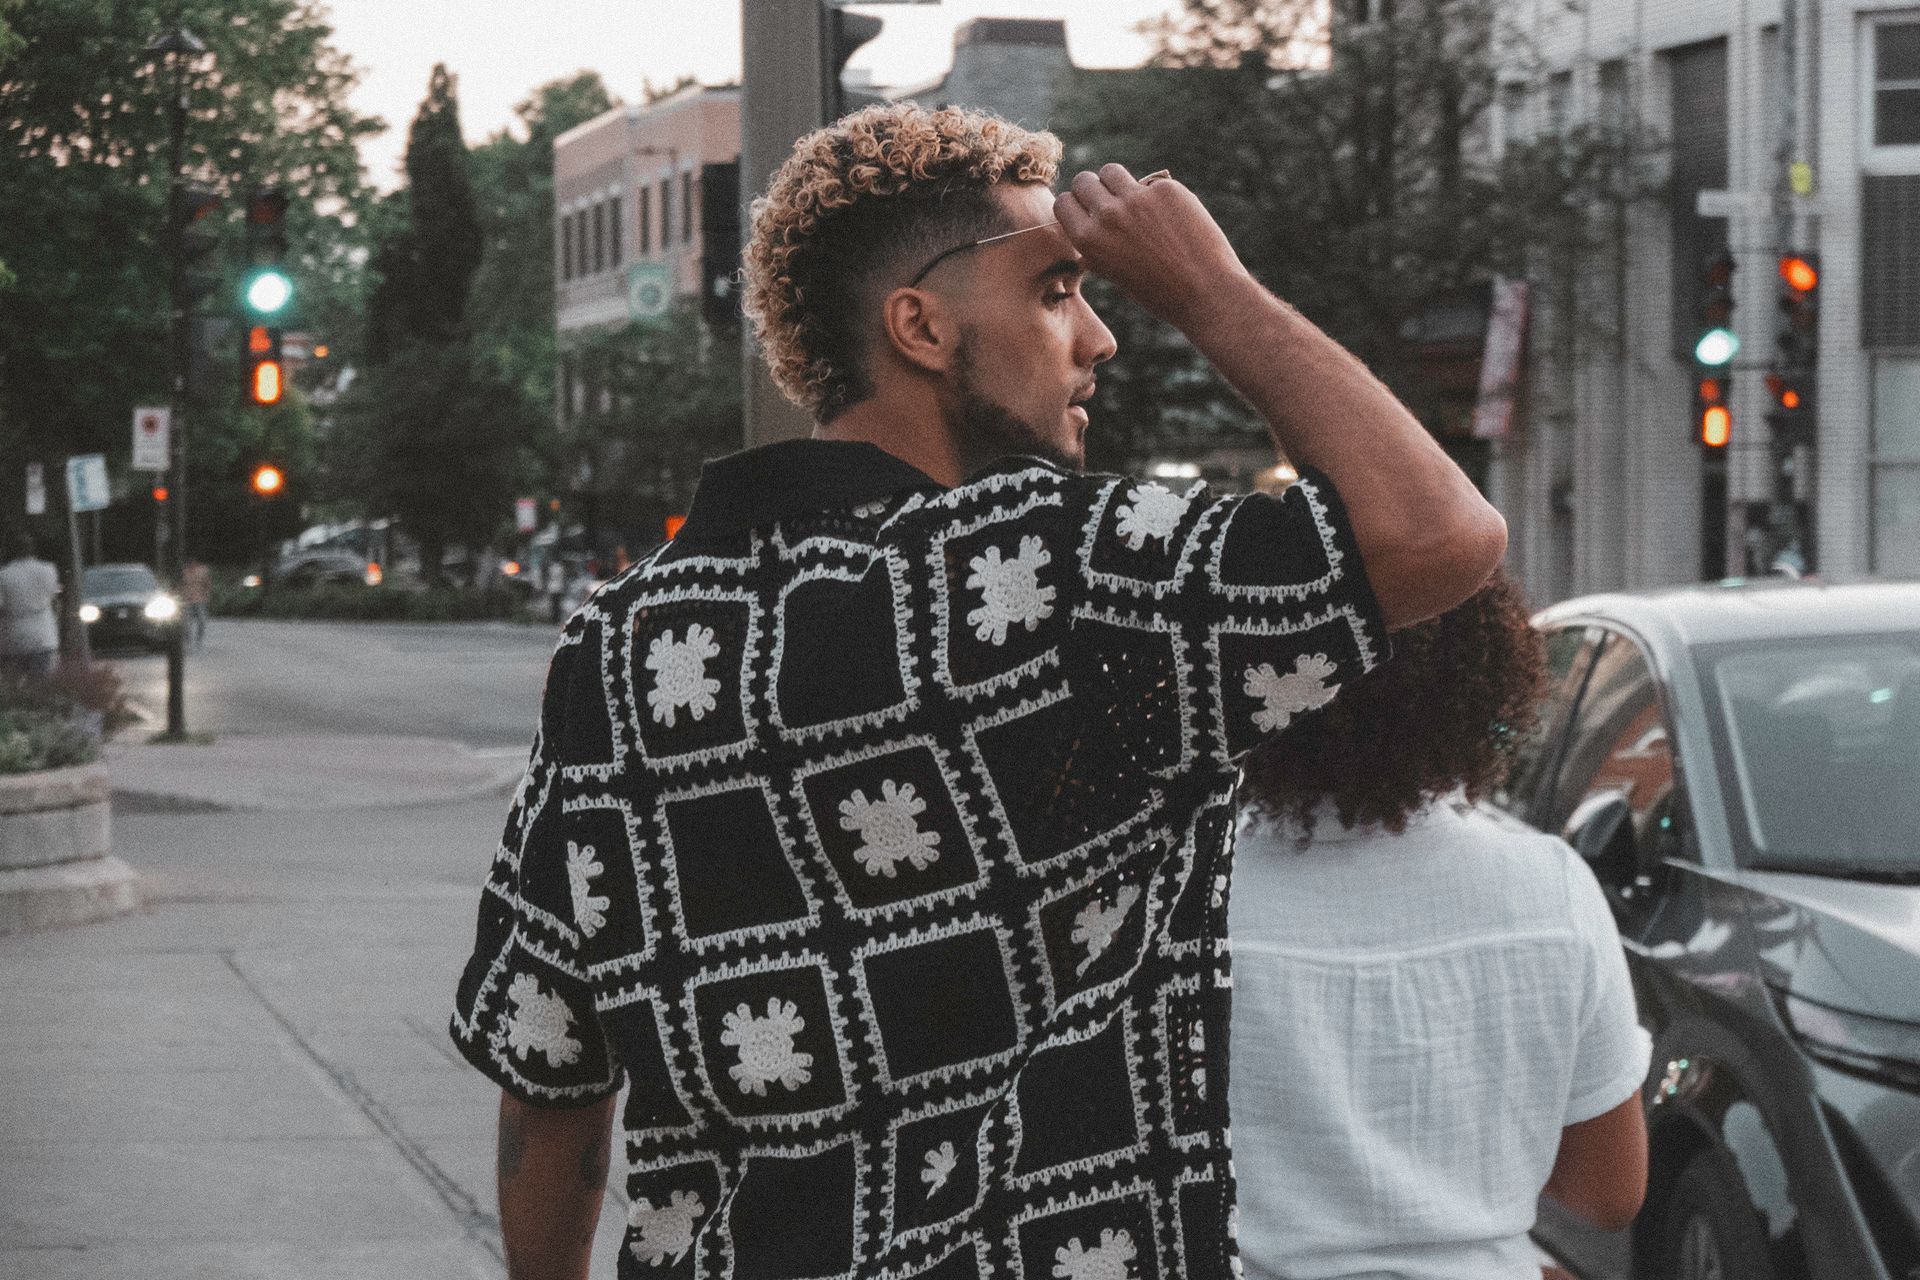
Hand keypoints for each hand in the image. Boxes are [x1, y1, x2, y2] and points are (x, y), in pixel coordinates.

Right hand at [1052, 163, 1249, 328]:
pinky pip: (1150, 183)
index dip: (1076, 206)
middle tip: (1110, 203)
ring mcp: (1137, 198)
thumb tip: (1091, 222)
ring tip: (1134, 202)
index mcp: (1088, 240)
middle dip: (1093, 189)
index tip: (1087, 211)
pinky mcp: (1165, 189)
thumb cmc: (1159, 292)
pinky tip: (1171, 217)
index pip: (1064, 202)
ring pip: (1112, 172)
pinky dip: (1155, 195)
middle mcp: (1107, 215)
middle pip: (1084, 181)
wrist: (1205, 292)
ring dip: (1118, 183)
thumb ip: (1098, 245)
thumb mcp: (1114, 273)